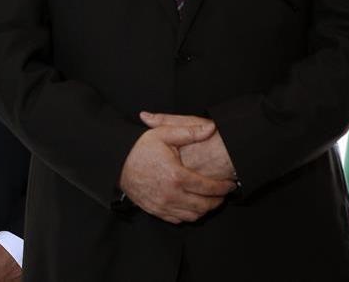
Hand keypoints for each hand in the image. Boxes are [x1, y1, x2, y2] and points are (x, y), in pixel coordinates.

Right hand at [118, 122, 235, 223]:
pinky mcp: (156, 211)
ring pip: (193, 215)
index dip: (223, 188)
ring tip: (211, 199)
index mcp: (177, 176)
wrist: (118, 165)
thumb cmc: (140, 149)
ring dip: (206, 209)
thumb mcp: (163, 133)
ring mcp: (163, 205)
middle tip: (224, 194)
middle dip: (218, 200)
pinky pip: (179, 219)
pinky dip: (190, 214)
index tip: (230, 184)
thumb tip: (211, 128)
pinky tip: (193, 204)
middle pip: (204, 205)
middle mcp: (171, 194)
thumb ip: (189, 131)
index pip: (209, 187)